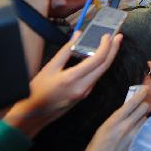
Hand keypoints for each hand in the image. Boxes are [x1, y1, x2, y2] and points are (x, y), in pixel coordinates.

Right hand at [4, 31, 121, 137]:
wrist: (32, 114)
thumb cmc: (37, 92)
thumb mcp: (49, 68)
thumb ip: (65, 51)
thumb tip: (76, 36)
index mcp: (73, 79)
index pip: (98, 60)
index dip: (106, 46)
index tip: (107, 36)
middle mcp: (83, 87)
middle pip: (105, 66)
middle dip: (114, 50)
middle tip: (118, 37)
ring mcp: (85, 92)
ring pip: (101, 72)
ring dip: (108, 57)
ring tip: (110, 44)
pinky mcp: (83, 95)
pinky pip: (95, 78)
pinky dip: (99, 66)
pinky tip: (98, 58)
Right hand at [72, 86, 148, 150]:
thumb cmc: (96, 149)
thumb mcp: (102, 129)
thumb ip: (115, 119)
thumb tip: (126, 110)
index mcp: (113, 121)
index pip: (131, 103)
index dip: (140, 94)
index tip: (146, 88)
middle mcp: (125, 127)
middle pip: (143, 109)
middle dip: (143, 105)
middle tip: (142, 104)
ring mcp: (133, 136)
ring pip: (145, 119)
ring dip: (143, 117)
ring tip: (138, 119)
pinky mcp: (137, 143)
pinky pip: (144, 130)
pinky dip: (144, 127)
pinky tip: (139, 129)